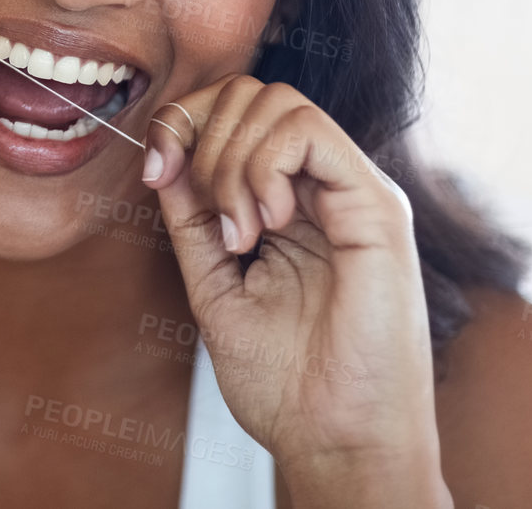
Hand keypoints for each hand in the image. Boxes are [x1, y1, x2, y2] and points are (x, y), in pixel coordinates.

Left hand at [141, 76, 448, 506]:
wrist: (334, 439)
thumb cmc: (285, 380)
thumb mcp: (213, 282)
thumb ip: (192, 218)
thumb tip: (163, 154)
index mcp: (287, 202)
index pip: (232, 112)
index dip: (182, 123)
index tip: (154, 170)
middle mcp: (323, 187)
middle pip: (249, 92)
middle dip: (202, 138)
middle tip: (210, 217)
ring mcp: (353, 191)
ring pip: (276, 101)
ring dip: (232, 161)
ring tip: (242, 233)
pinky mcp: (377, 205)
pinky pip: (307, 130)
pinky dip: (265, 165)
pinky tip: (268, 223)